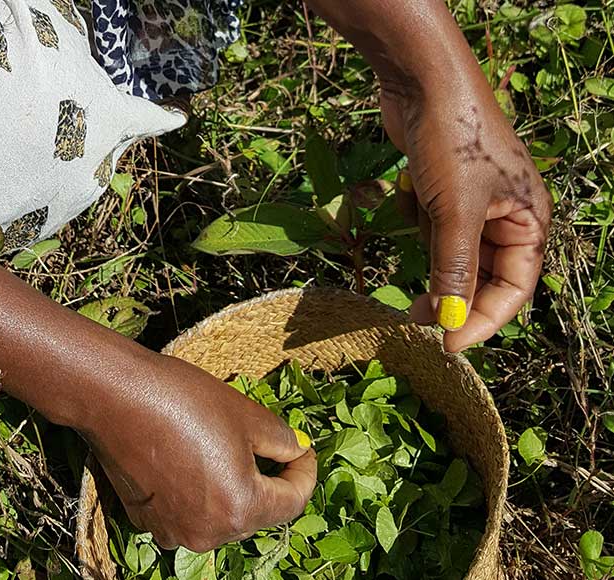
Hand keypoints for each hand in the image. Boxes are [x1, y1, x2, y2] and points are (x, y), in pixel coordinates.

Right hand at [81, 353, 316, 551]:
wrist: (115, 397)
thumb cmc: (184, 401)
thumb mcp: (248, 415)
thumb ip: (283, 442)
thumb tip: (295, 452)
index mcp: (241, 509)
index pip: (294, 502)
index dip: (306, 472)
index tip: (303, 449)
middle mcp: (208, 534)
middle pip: (256, 513)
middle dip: (267, 481)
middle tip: (267, 446)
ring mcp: (174, 532)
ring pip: (221, 515)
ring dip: (231, 488)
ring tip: (223, 450)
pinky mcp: (147, 521)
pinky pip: (187, 513)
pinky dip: (197, 493)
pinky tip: (188, 459)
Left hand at [379, 72, 551, 351]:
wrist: (423, 81)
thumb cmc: (453, 141)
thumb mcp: (455, 212)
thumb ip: (453, 268)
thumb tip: (450, 319)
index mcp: (528, 219)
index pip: (513, 288)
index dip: (482, 320)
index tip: (446, 344)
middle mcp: (505, 214)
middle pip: (481, 275)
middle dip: (450, 296)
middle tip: (416, 318)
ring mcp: (472, 202)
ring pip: (451, 253)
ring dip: (430, 261)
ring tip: (412, 267)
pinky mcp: (441, 190)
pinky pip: (430, 227)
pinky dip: (417, 223)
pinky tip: (408, 196)